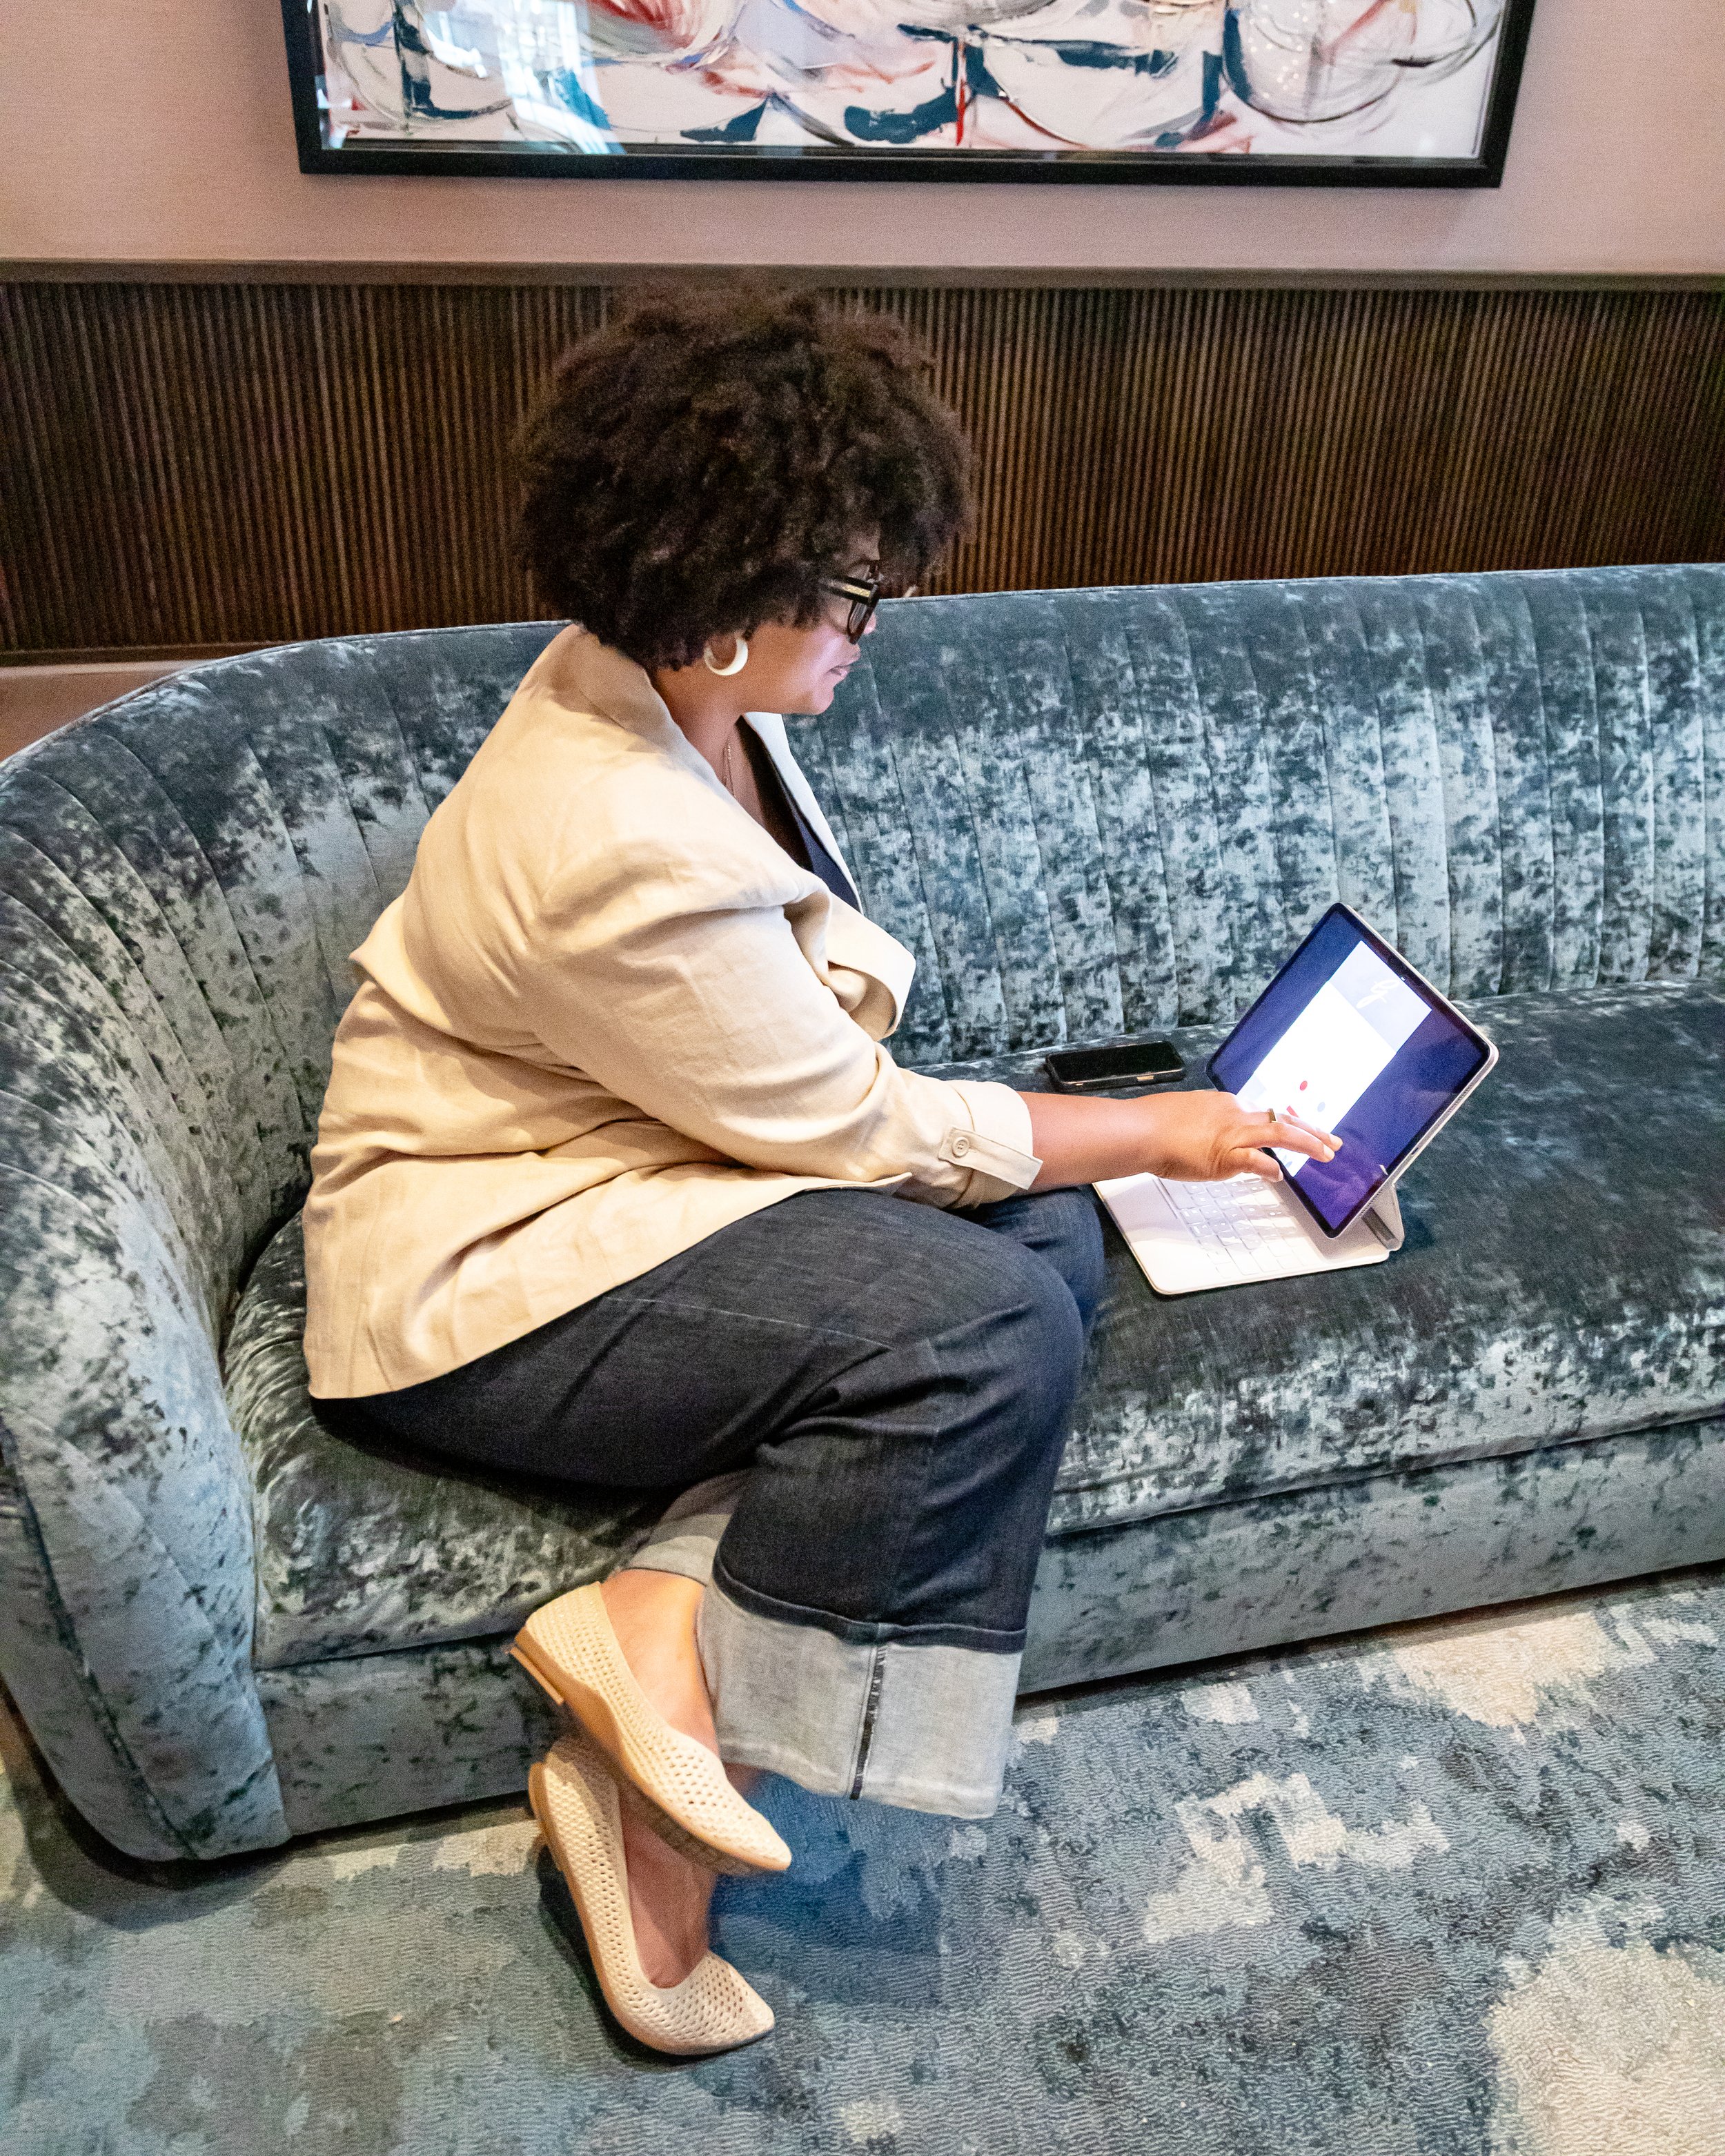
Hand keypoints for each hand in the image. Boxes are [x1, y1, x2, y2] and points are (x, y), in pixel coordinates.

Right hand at [1143, 1093, 1339, 1183]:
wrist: (1141, 1130)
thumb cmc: (1156, 1124)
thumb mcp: (1190, 1117)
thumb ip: (1211, 1127)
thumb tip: (1218, 1138)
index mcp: (1227, 1105)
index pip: (1267, 1113)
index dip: (1291, 1121)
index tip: (1305, 1128)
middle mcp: (1235, 1114)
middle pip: (1283, 1119)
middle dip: (1312, 1130)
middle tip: (1332, 1141)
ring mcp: (1232, 1134)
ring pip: (1280, 1133)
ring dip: (1307, 1143)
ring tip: (1325, 1154)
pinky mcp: (1224, 1154)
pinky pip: (1256, 1161)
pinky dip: (1270, 1168)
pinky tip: (1279, 1176)